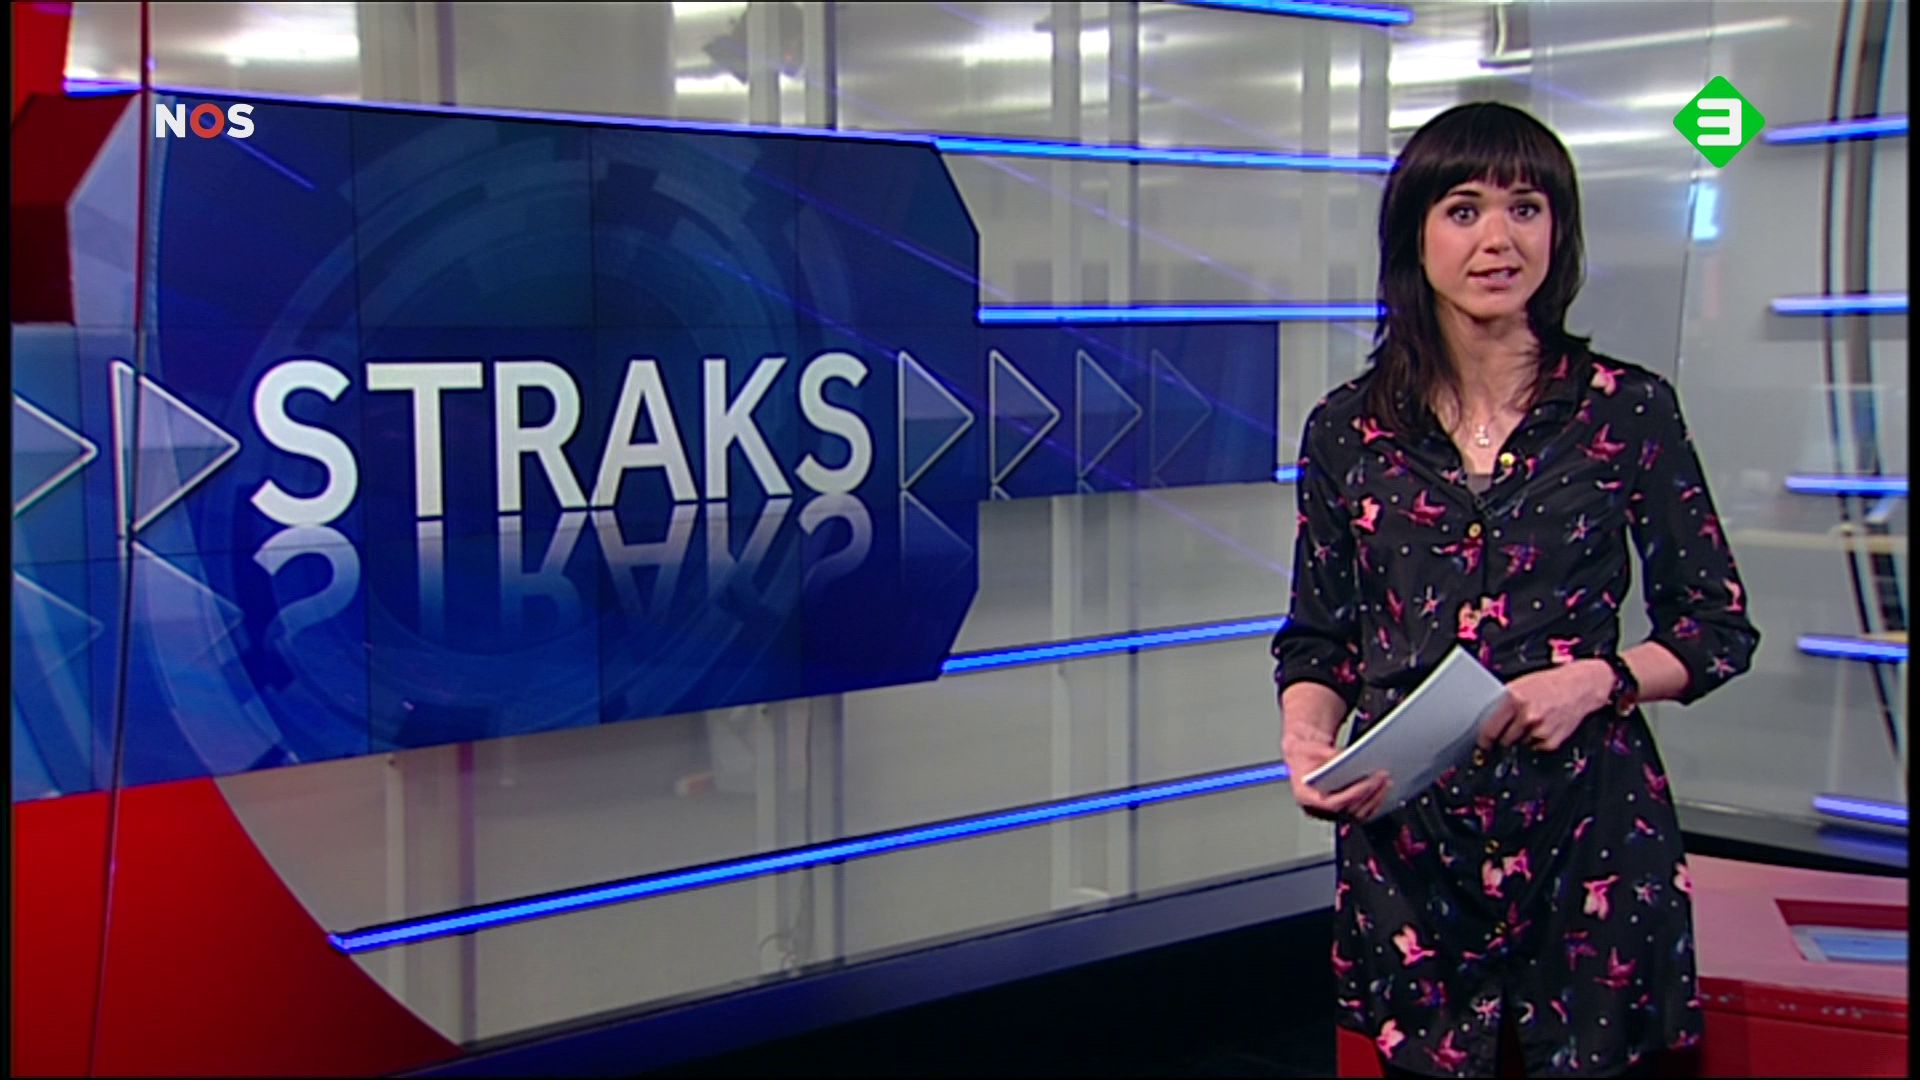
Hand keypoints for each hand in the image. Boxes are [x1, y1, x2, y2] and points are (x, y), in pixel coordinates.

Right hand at [1284, 734, 1390, 822]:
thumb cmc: (1306, 754)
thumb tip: (1344, 757)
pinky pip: (1361, 813)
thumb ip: (1327, 754)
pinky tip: (1382, 789)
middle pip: (1349, 810)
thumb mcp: (1312, 749)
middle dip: (1369, 794)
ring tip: (1385, 782)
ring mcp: (1330, 813)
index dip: (1352, 795)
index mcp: (1305, 796)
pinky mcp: (1341, 812)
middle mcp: (1317, 809)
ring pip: (1358, 814)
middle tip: (1382, 777)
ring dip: (1375, 799)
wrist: (1304, 756)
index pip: (1332, 804)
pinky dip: (1374, 802)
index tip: (1369, 783)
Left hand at [1477, 660, 1614, 753]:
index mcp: (1515, 699)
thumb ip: (1503, 703)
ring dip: (1521, 738)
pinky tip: (1542, 726)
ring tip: (1531, 722)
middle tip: (1509, 729)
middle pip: (1504, 740)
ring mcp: (1540, 730)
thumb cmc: (1550, 684)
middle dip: (1503, 737)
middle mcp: (1527, 716)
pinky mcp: (1552, 741)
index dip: (1484, 739)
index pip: (1490, 729)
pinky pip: (1535, 747)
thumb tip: (1487, 720)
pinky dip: (1536, 740)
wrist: (1580, 686)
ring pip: (1520, 744)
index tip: (1482, 743)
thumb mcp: (1520, 685)